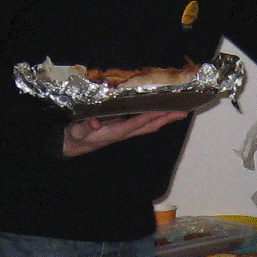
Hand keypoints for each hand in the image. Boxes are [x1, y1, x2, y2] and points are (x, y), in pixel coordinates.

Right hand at [62, 110, 187, 156]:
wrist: (74, 145)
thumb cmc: (75, 137)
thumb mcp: (76, 132)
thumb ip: (84, 127)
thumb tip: (95, 123)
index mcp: (114, 133)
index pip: (135, 124)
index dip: (148, 117)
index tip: (161, 110)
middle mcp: (123, 133)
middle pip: (149, 126)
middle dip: (165, 120)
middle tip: (182, 112)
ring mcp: (125, 131)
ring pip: (148, 125)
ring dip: (164, 119)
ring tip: (179, 112)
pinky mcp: (123, 128)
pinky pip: (143, 122)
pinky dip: (154, 117)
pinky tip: (161, 111)